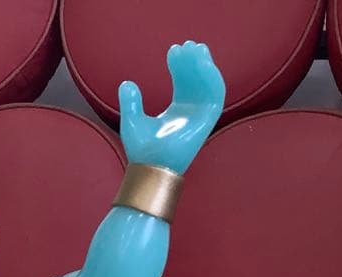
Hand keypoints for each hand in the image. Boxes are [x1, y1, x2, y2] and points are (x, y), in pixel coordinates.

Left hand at [119, 41, 224, 174]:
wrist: (150, 167)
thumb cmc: (142, 151)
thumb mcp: (132, 121)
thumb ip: (130, 103)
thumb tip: (126, 84)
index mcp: (175, 111)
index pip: (181, 83)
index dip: (179, 66)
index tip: (173, 50)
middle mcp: (190, 112)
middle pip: (195, 80)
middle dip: (192, 62)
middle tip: (186, 45)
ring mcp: (199, 116)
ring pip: (208, 84)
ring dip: (204, 65)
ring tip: (195, 49)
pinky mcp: (208, 120)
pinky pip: (216, 94)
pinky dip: (212, 77)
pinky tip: (204, 63)